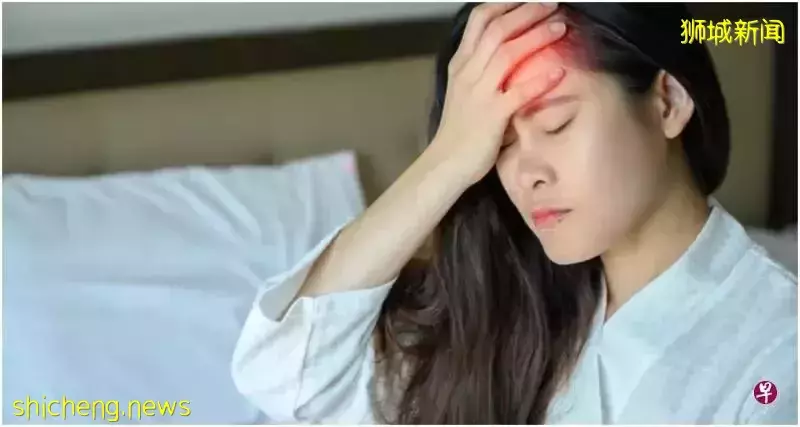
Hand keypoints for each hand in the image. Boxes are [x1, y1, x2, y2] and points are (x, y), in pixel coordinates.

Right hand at [429, 2, 566, 186]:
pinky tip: (560, 72)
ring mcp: (479, 93)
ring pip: (508, 53)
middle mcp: (468, 73)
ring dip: (537, 36)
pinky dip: (541, 80)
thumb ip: (484, 72)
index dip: (506, 4)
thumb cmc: (459, 130)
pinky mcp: (492, 116)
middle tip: (552, 4)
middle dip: (527, 12)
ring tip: (560, 26)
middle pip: (498, 29)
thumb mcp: (465, 92)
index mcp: (461, 64)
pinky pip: (519, 92)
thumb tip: (513, 56)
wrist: (445, 163)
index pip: (481, 20)